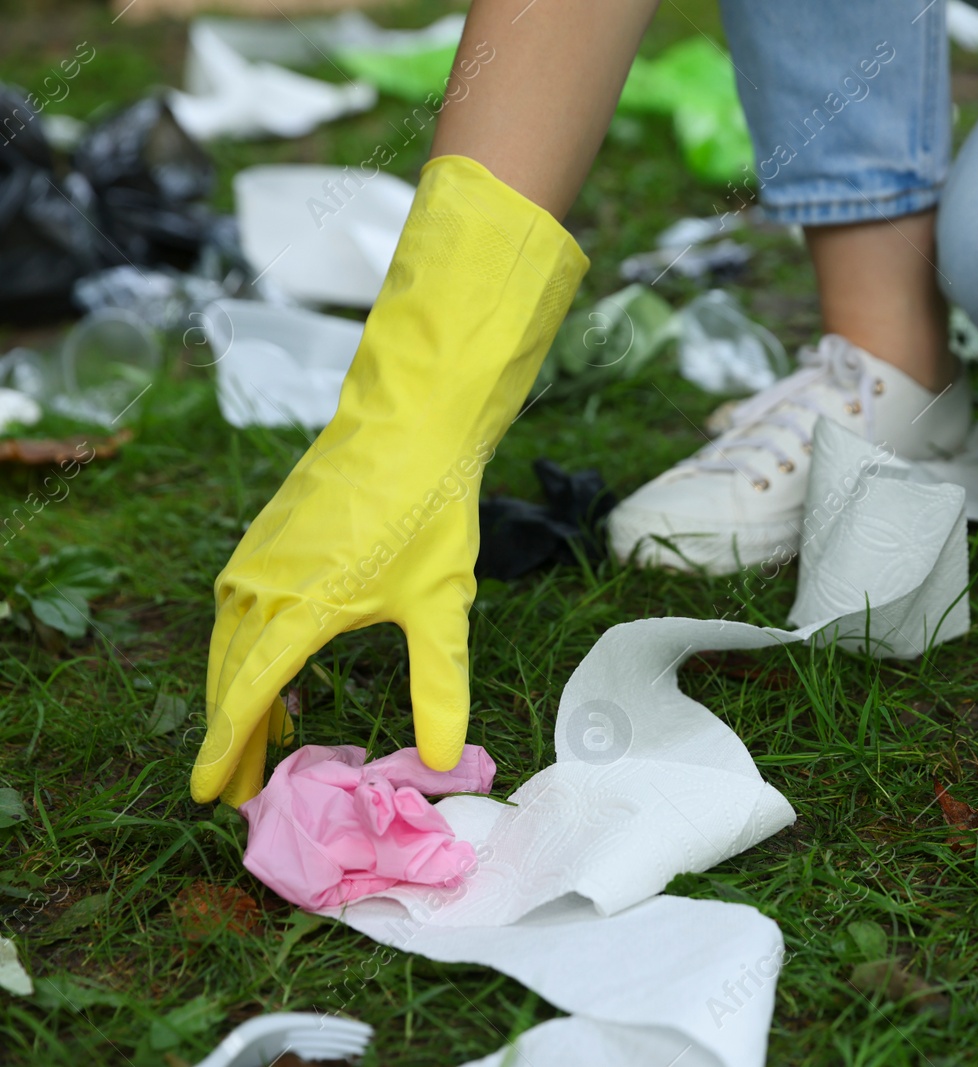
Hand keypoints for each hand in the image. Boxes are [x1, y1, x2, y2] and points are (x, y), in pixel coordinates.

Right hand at [191, 155, 587, 804]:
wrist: (409, 425)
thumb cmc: (429, 512)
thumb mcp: (442, 606)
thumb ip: (439, 687)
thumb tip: (439, 760)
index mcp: (301, 609)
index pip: (249, 696)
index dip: (227, 751)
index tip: (209, 796)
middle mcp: (262, 585)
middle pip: (231, 677)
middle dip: (234, 736)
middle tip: (241, 791)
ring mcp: (256, 558)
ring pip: (231, 643)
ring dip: (240, 694)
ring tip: (262, 745)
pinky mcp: (263, 540)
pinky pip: (239, 610)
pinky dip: (247, 651)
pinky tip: (275, 673)